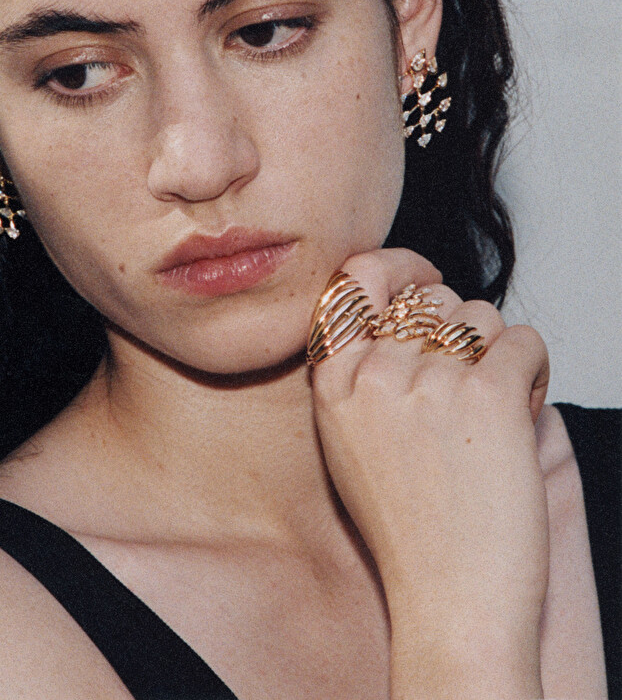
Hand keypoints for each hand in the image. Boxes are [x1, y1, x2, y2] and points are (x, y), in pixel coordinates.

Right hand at [310, 249, 549, 698]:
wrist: (451, 599)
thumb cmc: (408, 527)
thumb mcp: (350, 440)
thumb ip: (361, 370)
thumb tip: (404, 304)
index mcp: (334, 383)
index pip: (357, 281)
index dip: (397, 268)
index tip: (426, 277)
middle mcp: (375, 373)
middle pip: (430, 299)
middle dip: (458, 330)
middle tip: (468, 387)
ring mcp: (431, 382)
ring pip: (480, 315)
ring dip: (497, 352)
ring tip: (493, 413)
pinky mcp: (488, 395)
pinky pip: (525, 340)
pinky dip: (534, 367)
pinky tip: (522, 409)